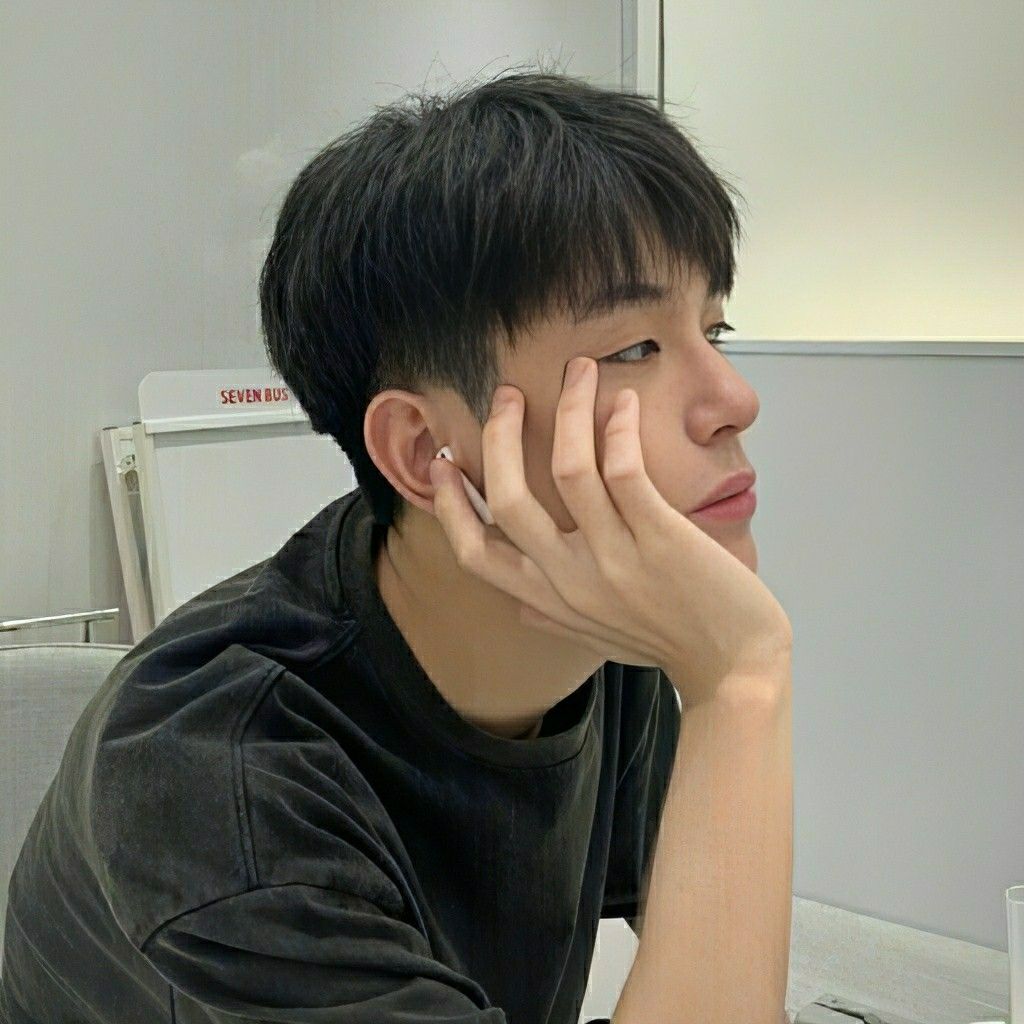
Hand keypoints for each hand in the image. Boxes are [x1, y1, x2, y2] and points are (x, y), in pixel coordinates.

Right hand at [428, 356, 791, 708]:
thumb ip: (551, 614)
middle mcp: (571, 580)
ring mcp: (614, 559)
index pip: (473, 553)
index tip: (442, 465)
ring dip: (569, 409)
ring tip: (578, 372)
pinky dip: (617, 428)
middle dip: (499, 436)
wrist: (734, 669)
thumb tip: (518, 605)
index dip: (450, 505)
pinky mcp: (660, 539)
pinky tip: (622, 404)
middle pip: (508, 499)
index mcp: (549, 599)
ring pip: (567, 469)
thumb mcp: (593, 635)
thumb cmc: (665, 644)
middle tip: (508, 396)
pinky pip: (624, 470)